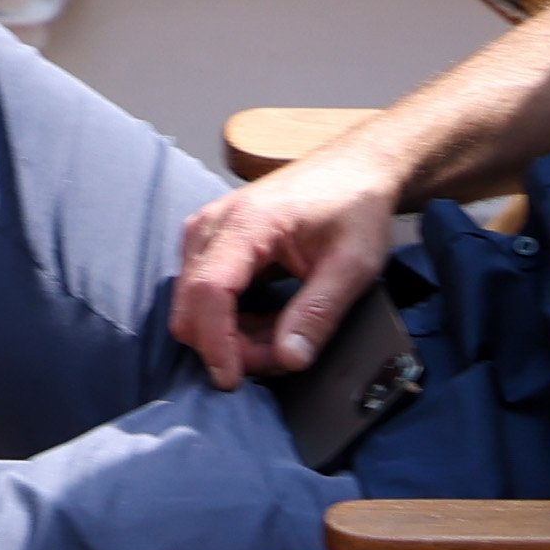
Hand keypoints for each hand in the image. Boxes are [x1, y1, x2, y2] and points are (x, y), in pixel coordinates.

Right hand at [168, 137, 413, 384]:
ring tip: (285, 336)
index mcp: (248, 222)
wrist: (356, 168)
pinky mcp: (211, 242)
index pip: (209, 292)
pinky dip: (232, 320)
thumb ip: (319, 312)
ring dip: (232, 335)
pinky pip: (204, 295)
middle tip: (283, 357)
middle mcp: (214, 223)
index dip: (217, 344)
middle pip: (193, 305)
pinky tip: (271, 321)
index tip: (234, 381)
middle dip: (229, 345)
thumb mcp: (354, 264)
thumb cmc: (356, 205)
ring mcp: (206, 231)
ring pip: (194, 305)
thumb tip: (289, 359)